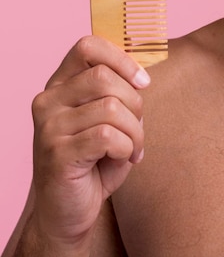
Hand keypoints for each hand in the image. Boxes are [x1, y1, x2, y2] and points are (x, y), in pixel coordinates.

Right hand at [29, 36, 149, 249]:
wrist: (68, 210)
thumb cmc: (95, 159)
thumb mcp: (109, 118)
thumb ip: (119, 91)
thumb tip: (142, 73)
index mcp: (61, 84)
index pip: (87, 46)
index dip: (122, 58)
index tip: (143, 81)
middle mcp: (48, 100)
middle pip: (104, 77)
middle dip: (134, 102)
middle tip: (137, 126)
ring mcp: (48, 127)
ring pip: (110, 107)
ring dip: (135, 130)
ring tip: (132, 147)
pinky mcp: (56, 154)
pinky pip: (107, 136)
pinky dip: (127, 147)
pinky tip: (123, 158)